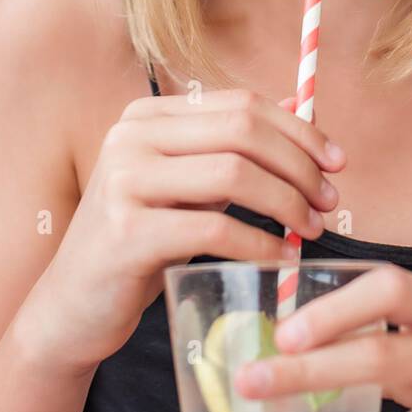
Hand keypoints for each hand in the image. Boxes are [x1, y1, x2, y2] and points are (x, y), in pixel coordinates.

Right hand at [13, 89, 344, 376]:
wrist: (73, 306)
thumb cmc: (141, 243)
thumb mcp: (187, 186)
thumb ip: (233, 148)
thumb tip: (300, 105)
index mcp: (147, 115)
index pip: (241, 104)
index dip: (299, 130)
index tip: (337, 163)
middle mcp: (130, 136)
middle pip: (242, 132)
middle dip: (299, 165)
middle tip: (329, 200)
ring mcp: (123, 180)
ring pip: (233, 174)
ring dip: (286, 202)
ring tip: (310, 229)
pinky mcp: (125, 231)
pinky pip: (213, 229)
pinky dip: (258, 242)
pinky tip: (278, 257)